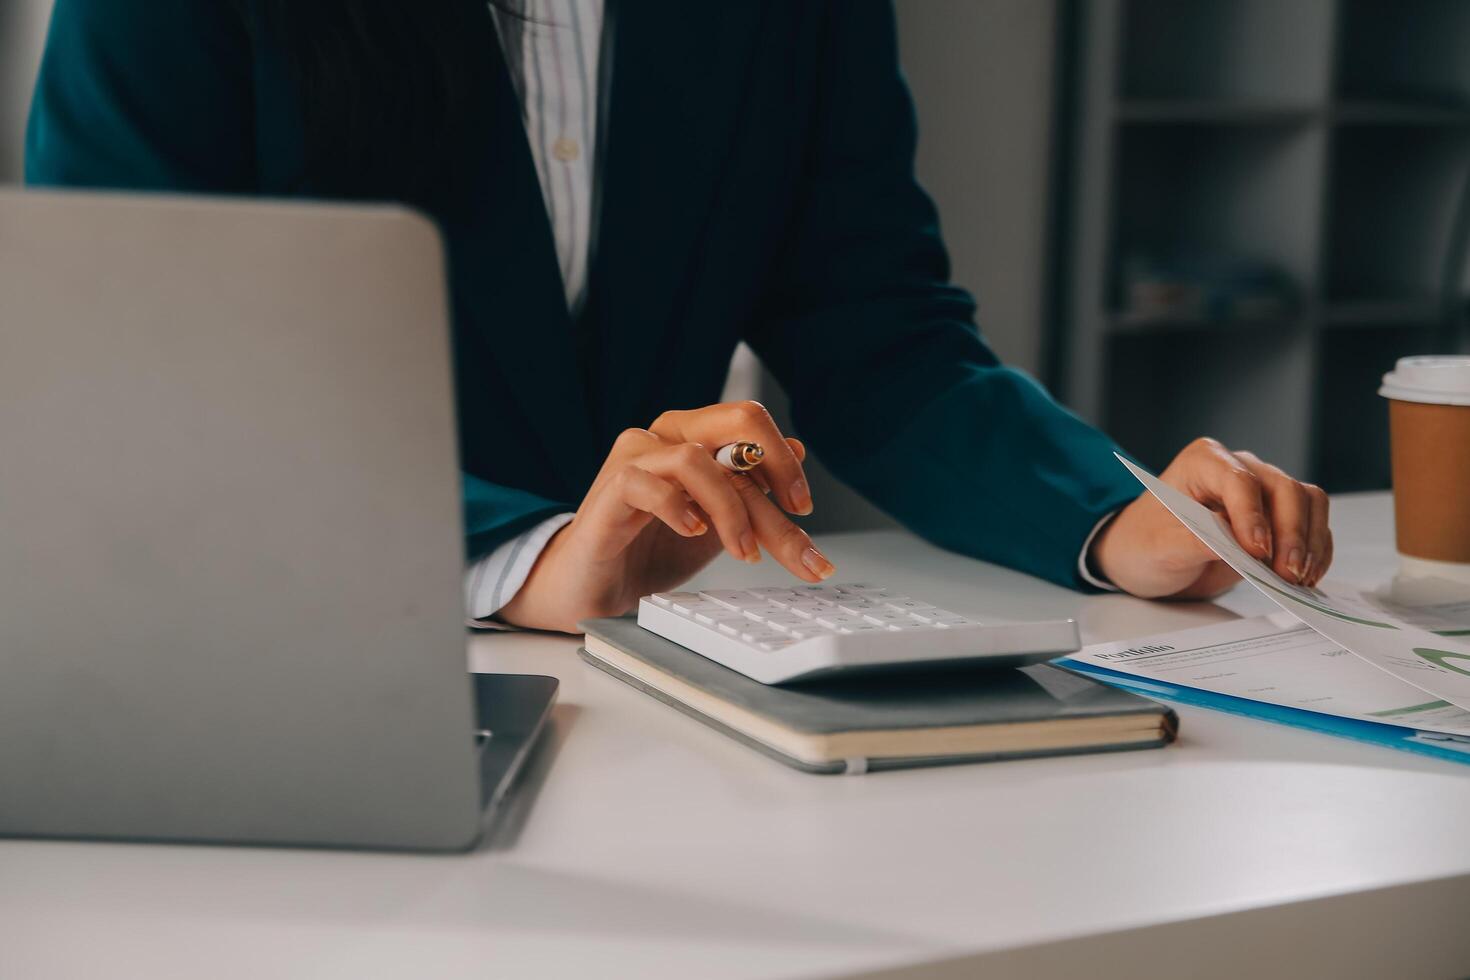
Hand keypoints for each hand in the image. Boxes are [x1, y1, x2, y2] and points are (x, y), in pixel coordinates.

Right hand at [498, 401, 835, 632]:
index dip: (787, 464)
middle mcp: (666, 435)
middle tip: (796, 517)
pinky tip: (693, 532)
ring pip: (696, 457)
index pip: (753, 429)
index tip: (804, 508)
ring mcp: (635, 458)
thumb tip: (798, 449)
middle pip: (736, 422)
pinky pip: (646, 482)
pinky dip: (677, 507)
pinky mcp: (609, 489)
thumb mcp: (718, 524)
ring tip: (743, 551)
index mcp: (694, 435)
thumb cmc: (649, 550)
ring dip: (731, 507)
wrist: (593, 586)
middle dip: (777, 471)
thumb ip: (752, 490)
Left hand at [1089, 438, 1332, 599]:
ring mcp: (1263, 493)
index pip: (1240, 481)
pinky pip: (1313, 525)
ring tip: (1299, 578)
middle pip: (1284, 489)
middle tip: (1287, 573)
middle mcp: (1240, 469)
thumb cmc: (1145, 543)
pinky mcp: (1279, 519)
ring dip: (1310, 542)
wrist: (1147, 559)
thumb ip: (1196, 541)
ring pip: (1308, 502)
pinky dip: (1316, 551)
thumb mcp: (1159, 546)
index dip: (1253, 515)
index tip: (1255, 551)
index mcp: (1204, 462)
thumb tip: (1236, 544)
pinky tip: (1306, 577)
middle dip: (1291, 533)